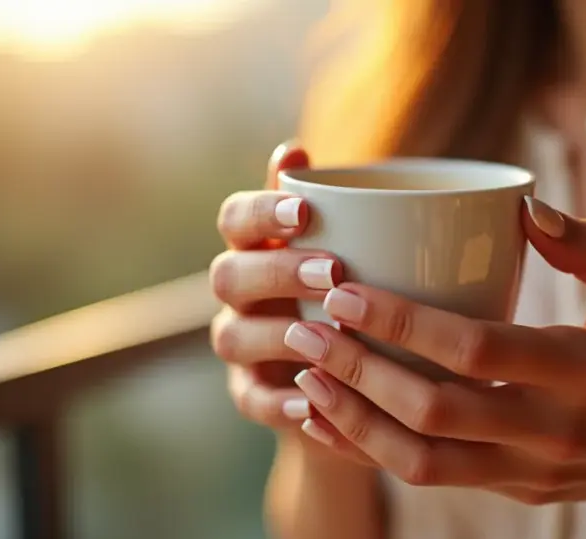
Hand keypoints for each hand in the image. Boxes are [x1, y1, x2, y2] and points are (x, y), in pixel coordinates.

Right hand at [210, 142, 372, 462]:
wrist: (358, 372)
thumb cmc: (353, 290)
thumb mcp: (353, 246)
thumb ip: (329, 203)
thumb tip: (295, 147)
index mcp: (258, 246)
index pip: (235, 218)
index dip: (262, 214)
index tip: (305, 214)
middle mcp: (240, 294)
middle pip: (228, 275)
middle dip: (276, 271)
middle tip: (332, 272)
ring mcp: (241, 344)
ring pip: (232, 336)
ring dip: (277, 335)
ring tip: (328, 339)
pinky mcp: (250, 393)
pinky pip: (248, 399)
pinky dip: (277, 402)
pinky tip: (313, 402)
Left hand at [281, 197, 585, 513]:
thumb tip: (523, 207)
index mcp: (582, 370)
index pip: (475, 349)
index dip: (401, 323)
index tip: (344, 291)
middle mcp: (550, 429)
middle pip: (432, 411)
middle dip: (357, 371)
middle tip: (303, 331)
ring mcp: (531, 471)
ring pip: (422, 462)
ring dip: (354, 422)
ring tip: (303, 379)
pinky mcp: (516, 492)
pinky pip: (434, 479)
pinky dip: (375, 455)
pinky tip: (333, 422)